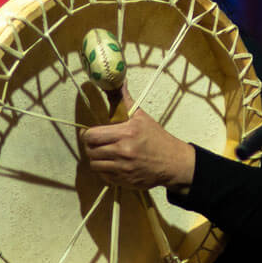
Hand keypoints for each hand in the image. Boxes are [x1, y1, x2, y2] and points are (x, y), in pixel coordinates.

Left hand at [82, 92, 196, 189]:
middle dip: (91, 146)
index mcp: (126, 133)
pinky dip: (105, 170)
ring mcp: (124, 168)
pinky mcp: (124, 180)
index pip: (91, 135)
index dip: (88, 134)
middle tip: (97, 144)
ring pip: (94, 164)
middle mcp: (123, 151)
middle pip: (90, 150)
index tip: (91, 134)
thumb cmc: (157, 138)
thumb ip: (124, 101)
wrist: (173, 162)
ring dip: (97, 159)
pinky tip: (113, 164)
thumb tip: (118, 82)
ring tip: (104, 154)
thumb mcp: (141, 117)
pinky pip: (103, 176)